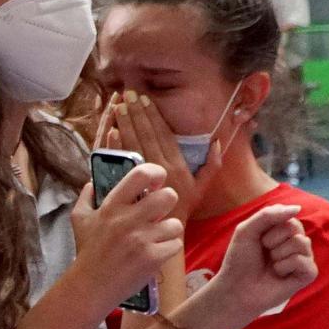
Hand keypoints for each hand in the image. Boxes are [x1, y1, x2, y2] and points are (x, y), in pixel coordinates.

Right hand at [72, 161, 182, 309]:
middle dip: (166, 204)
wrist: (90, 286)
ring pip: (175, 224)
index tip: (154, 184)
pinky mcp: (153, 258)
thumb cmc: (87, 252)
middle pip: (168, 196)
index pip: (142, 174)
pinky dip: (167, 249)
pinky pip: (176, 244)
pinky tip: (154, 254)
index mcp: (112, 206)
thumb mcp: (79, 220)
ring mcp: (142, 239)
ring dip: (167, 231)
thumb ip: (86, 197)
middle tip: (157, 214)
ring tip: (154, 238)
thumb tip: (93, 183)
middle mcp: (128, 220)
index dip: (156, 174)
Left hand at [102, 90, 217, 224]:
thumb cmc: (183, 209)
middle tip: (127, 94)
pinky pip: (122, 163)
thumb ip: (212, 164)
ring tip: (118, 106)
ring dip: (125, 123)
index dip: (153, 114)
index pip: (163, 133)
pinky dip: (116, 146)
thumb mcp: (202, 187)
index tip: (144, 98)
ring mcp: (144, 177)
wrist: (163, 234)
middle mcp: (161, 168)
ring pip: (134, 144)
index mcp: (177, 164)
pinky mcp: (131, 186)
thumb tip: (217, 142)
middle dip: (137, 112)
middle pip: (147, 134)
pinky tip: (111, 132)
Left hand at [206, 203, 315, 324]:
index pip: (287, 214)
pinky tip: (279, 275)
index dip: (267, 227)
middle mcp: (297, 241)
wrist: (235, 288)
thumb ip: (268, 215)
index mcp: (284, 229)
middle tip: (264, 253)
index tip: (257, 239)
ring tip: (271, 265)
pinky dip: (284, 267)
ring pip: (300, 242)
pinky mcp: (308, 274)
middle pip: (294, 227)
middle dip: (272, 240)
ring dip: (278, 254)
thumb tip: (298, 207)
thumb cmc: (240, 260)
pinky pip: (302, 261)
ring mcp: (305, 257)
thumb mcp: (246, 230)